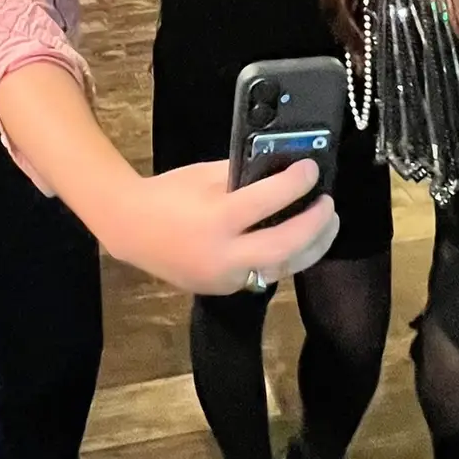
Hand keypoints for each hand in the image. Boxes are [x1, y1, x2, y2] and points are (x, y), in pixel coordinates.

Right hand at [108, 159, 339, 295]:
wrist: (129, 229)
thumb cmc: (166, 195)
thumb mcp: (204, 176)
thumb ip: (243, 175)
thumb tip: (281, 169)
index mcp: (215, 219)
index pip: (268, 200)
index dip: (297, 183)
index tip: (312, 169)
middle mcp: (223, 255)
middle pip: (286, 246)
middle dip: (316, 225)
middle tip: (329, 205)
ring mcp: (224, 278)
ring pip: (283, 268)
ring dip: (311, 247)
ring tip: (326, 226)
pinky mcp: (224, 289)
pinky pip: (265, 274)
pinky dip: (286, 257)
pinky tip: (297, 242)